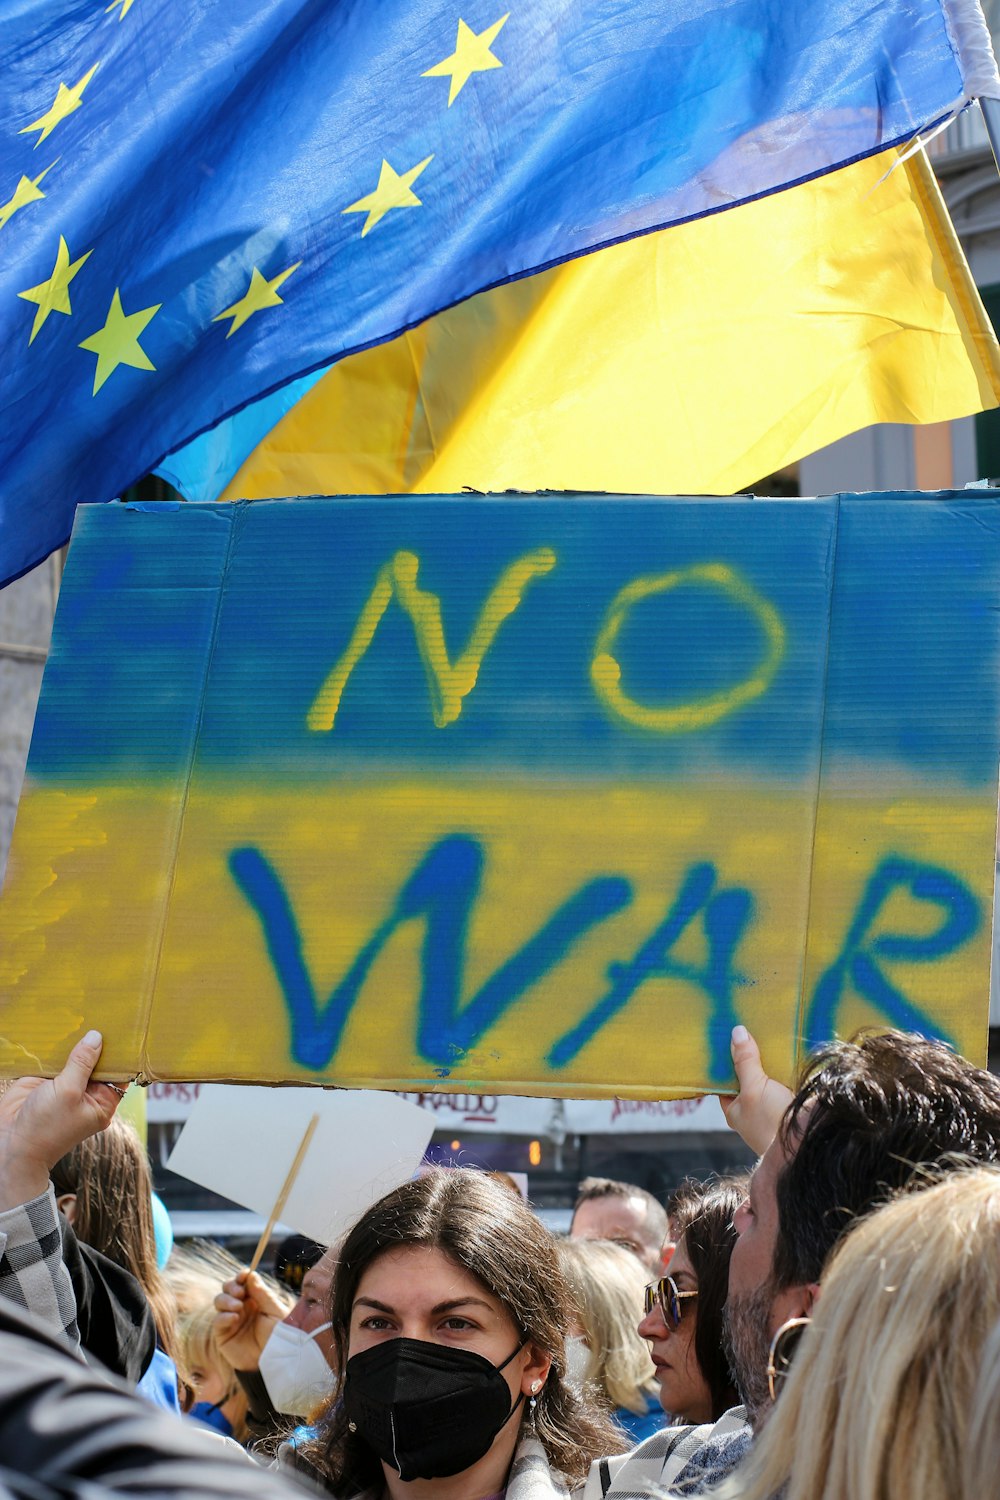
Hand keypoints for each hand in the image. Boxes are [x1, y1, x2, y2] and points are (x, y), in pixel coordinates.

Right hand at [0, 1030, 125, 1209]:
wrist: (10, 1143)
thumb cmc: (45, 1128)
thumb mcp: (69, 1092)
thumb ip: (82, 1063)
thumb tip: (96, 1038)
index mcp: (101, 1102)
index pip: (119, 1073)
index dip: (121, 1053)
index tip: (124, 1029)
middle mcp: (86, 1092)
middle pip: (97, 1062)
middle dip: (98, 1043)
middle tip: (104, 1015)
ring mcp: (65, 1085)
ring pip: (75, 1057)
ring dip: (75, 1042)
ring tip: (85, 1015)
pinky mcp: (45, 1079)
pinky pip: (54, 1058)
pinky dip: (56, 1045)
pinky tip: (61, 1027)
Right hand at [213, 1269, 286, 1370]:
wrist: (274, 1361)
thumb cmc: (279, 1336)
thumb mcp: (275, 1312)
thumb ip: (263, 1294)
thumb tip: (251, 1274)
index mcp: (255, 1298)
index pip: (243, 1281)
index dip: (241, 1276)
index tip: (244, 1274)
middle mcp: (241, 1306)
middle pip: (227, 1288)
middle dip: (231, 1286)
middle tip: (240, 1292)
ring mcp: (231, 1319)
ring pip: (219, 1301)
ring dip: (226, 1300)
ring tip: (238, 1306)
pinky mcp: (223, 1335)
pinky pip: (217, 1321)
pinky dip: (223, 1316)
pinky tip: (234, 1318)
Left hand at [719, 1026, 793, 1154]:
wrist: (807, 1145)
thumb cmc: (771, 1123)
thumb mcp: (753, 1089)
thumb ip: (745, 1062)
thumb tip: (737, 1032)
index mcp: (734, 1109)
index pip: (724, 1079)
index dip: (725, 1057)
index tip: (727, 1032)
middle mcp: (752, 1108)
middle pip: (748, 1075)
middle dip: (751, 1054)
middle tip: (751, 1024)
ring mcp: (774, 1105)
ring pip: (769, 1076)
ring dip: (771, 1058)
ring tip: (770, 1028)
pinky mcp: (794, 1100)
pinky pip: (788, 1078)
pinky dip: (788, 1065)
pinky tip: (791, 1045)